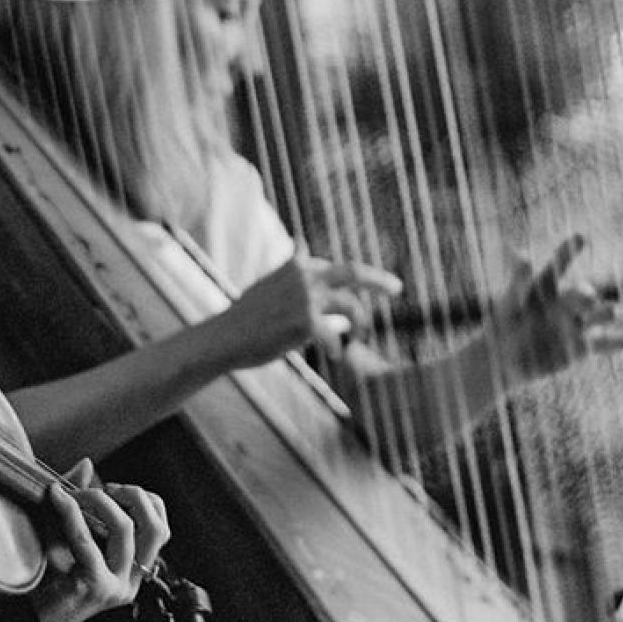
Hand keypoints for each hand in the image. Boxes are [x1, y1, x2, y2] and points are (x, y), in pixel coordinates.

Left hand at [31, 461, 169, 621]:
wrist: (25, 620)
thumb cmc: (47, 578)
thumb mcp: (68, 534)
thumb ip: (80, 501)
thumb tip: (87, 463)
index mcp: (133, 572)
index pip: (161, 529)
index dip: (146, 501)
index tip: (115, 489)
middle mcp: (131, 582)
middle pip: (155, 528)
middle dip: (134, 496)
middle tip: (104, 488)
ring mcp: (116, 587)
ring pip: (125, 530)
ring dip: (100, 501)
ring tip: (76, 493)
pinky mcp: (94, 588)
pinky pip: (87, 542)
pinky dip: (72, 514)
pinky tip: (58, 498)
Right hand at [225, 251, 402, 366]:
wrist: (224, 337)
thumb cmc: (248, 321)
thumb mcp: (272, 293)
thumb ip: (301, 293)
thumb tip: (341, 318)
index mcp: (298, 265)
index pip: (338, 268)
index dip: (359, 279)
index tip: (378, 284)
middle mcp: (305, 276)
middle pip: (353, 273)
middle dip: (379, 280)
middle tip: (398, 288)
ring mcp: (306, 298)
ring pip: (350, 308)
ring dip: (361, 323)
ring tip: (360, 338)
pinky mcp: (306, 322)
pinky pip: (335, 336)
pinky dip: (338, 347)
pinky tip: (335, 356)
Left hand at [485, 236, 622, 389]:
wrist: (506, 357)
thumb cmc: (504, 323)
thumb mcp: (510, 302)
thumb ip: (518, 281)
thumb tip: (523, 255)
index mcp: (546, 285)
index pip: (558, 265)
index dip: (568, 251)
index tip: (580, 237)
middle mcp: (566, 301)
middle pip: (581, 294)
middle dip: (585, 296)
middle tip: (587, 299)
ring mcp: (576, 324)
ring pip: (599, 315)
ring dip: (606, 313)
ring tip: (614, 312)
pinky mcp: (582, 348)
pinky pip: (603, 343)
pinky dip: (616, 342)